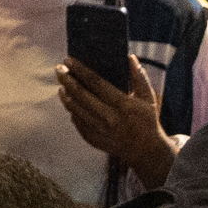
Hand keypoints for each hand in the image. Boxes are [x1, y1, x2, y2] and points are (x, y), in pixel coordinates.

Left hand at [58, 53, 174, 188]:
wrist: (146, 151)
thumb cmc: (147, 120)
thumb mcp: (148, 98)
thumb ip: (139, 77)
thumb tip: (129, 57)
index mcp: (122, 104)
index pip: (96, 83)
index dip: (80, 71)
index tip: (69, 60)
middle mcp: (109, 118)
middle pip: (81, 95)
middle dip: (67, 80)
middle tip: (58, 68)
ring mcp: (100, 130)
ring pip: (75, 109)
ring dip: (65, 95)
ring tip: (61, 84)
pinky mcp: (94, 139)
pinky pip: (77, 122)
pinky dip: (71, 110)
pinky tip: (69, 101)